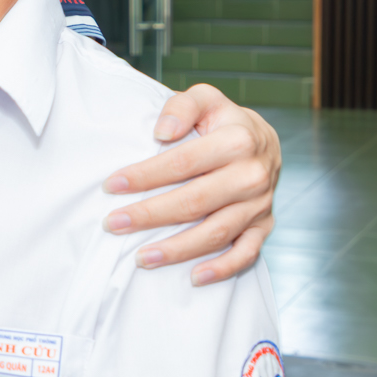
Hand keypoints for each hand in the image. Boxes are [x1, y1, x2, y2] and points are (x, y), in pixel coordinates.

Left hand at [103, 84, 280, 284]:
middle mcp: (252, 175)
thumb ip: (182, 106)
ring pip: (216, 233)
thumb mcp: (205, 99)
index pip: (183, 163)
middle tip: (114, 224)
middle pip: (195, 202)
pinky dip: (222, 269)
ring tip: (141, 258)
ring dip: (177, 250)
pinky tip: (194, 277)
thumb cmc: (223, 122)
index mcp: (238, 141)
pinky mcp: (264, 226)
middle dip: (150, 215)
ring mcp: (260, 204)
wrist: (263, 142)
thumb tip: (161, 131)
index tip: (112, 186)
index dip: (145, 175)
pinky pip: (246, 253)